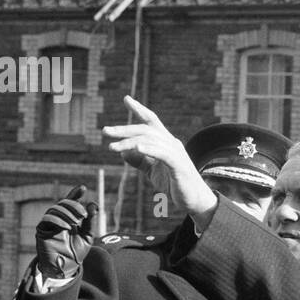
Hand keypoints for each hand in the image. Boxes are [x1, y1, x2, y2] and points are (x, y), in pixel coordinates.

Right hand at [35, 186, 97, 279]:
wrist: (66, 269)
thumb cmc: (76, 254)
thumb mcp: (87, 236)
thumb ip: (90, 222)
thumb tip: (94, 204)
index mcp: (69, 219)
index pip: (70, 203)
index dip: (75, 194)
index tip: (83, 188)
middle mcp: (58, 219)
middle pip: (63, 203)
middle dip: (74, 205)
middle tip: (83, 214)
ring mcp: (49, 224)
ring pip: (55, 209)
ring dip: (67, 212)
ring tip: (76, 222)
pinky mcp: (42, 231)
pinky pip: (47, 219)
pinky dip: (58, 219)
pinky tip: (67, 226)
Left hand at [103, 96, 215, 225]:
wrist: (194, 201)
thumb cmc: (175, 185)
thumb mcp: (153, 172)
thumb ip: (140, 161)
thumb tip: (123, 152)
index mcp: (165, 143)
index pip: (151, 122)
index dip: (139, 110)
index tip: (126, 99)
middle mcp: (171, 143)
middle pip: (146, 129)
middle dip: (124, 129)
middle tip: (105, 131)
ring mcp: (176, 153)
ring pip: (150, 140)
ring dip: (129, 142)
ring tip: (112, 147)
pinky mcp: (179, 165)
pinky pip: (162, 153)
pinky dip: (149, 149)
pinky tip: (136, 148)